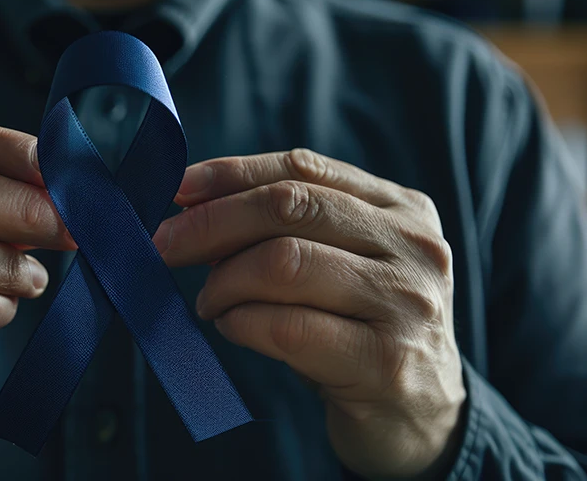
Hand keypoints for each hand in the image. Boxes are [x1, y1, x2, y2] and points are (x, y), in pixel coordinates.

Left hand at [153, 149, 464, 478]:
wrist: (421, 417)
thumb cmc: (361, 331)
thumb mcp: (342, 264)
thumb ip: (289, 227)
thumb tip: (192, 204)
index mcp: (401, 209)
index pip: (302, 168)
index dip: (231, 173)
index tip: (176, 188)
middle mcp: (412, 246)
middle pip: (289, 206)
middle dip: (211, 222)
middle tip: (165, 246)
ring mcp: (404, 303)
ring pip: (284, 263)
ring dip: (225, 281)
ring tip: (210, 302)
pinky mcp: (384, 362)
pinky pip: (286, 327)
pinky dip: (242, 322)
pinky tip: (233, 327)